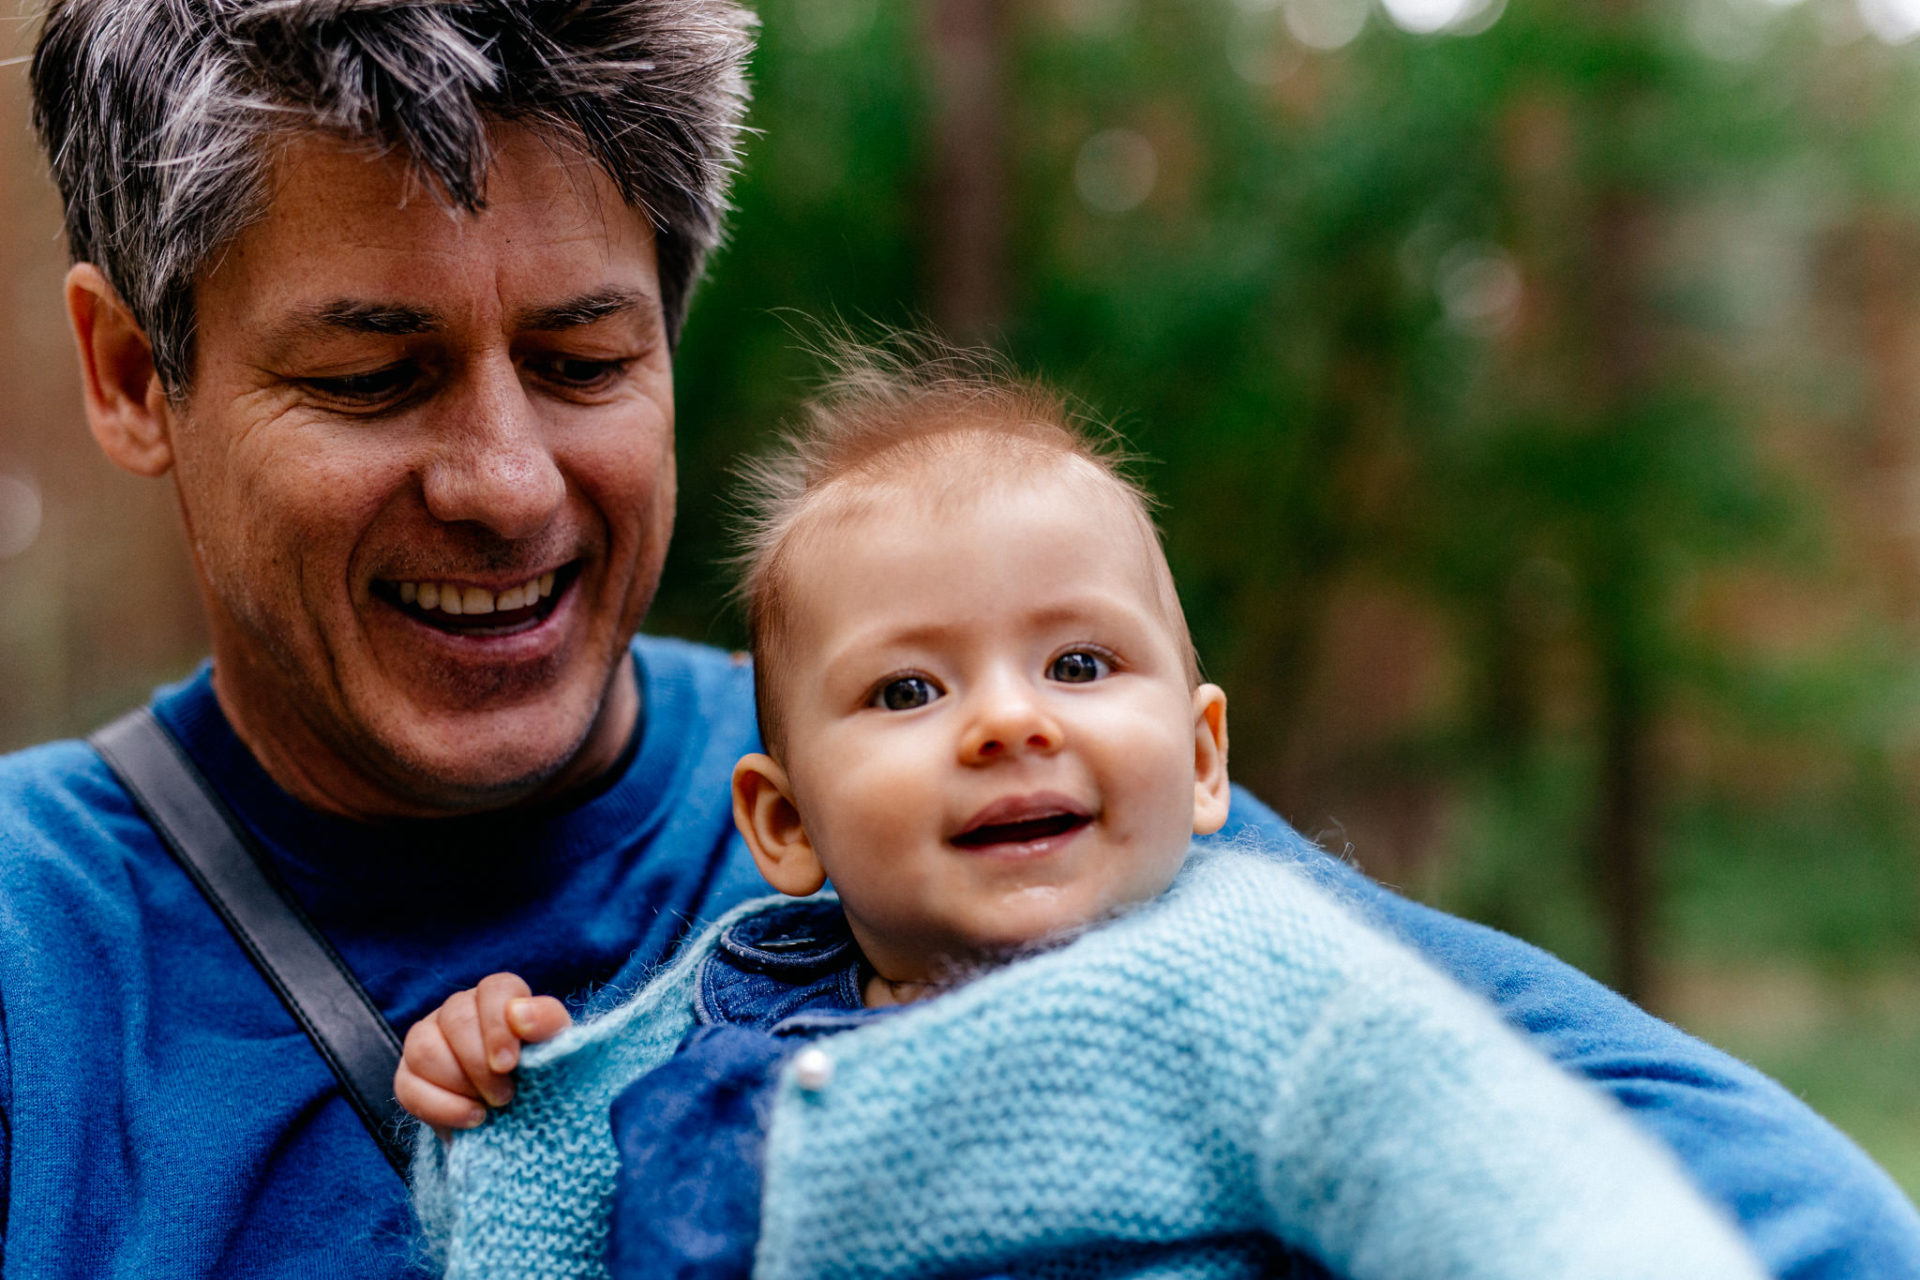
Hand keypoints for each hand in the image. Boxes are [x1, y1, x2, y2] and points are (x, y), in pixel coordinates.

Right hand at [394, 972, 571, 1138]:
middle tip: (506, 1095)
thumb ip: (547, 1023)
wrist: (520, 1113)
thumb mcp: (555, 1047)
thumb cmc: (541, 1071)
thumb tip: (519, 1013)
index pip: (495, 989)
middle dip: (480, 1064)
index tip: (510, 1064)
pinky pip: (408, 1087)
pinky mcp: (408, 1076)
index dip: (499, 1026)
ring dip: (460, 1084)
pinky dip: (441, 1107)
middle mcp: (458, 1010)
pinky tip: (471, 1119)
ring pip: (423, 1049)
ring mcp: (427, 1040)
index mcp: (498, 996)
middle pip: (456, 1020)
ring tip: (490, 1107)